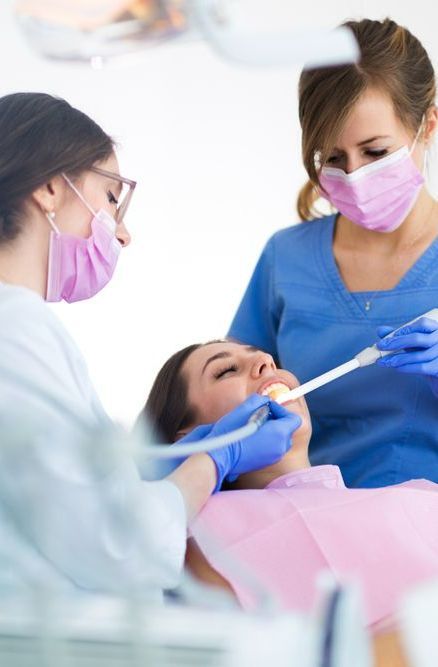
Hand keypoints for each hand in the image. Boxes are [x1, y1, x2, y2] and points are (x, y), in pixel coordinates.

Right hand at [176, 394, 300, 491]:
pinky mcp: (265, 463)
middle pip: (287, 429)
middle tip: (261, 414)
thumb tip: (265, 401)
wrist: (220, 456)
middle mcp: (281, 447)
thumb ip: (260, 400)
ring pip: (280, 439)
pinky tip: (250, 436)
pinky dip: (266, 440)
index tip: (267, 407)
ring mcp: (274, 457)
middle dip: (276, 419)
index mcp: (280, 433)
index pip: (294, 418)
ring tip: (254, 425)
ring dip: (271, 430)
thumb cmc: (231, 432)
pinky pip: (272, 448)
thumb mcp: (245, 408)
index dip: (281, 409)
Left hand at [376, 317, 437, 396]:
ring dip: (398, 358)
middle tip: (381, 346)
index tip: (389, 336)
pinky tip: (398, 368)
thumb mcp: (415, 346)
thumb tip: (381, 330)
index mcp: (437, 330)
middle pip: (418, 338)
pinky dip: (407, 367)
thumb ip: (401, 337)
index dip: (405, 329)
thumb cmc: (429, 359)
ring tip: (385, 362)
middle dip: (396, 342)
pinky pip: (422, 367)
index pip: (422, 323)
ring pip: (418, 355)